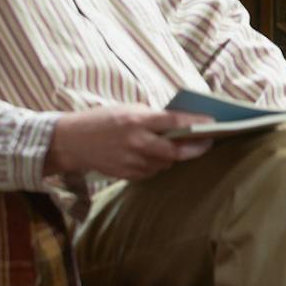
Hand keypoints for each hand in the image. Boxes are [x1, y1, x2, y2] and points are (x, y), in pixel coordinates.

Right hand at [45, 105, 210, 180]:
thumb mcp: (129, 110)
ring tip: (181, 148)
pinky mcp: (126, 174)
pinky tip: (155, 156)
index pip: (175, 122)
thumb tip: (181, 124)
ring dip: (174, 156)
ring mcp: (131, 161)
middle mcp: (137, 142)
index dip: (197, 123)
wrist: (71, 141)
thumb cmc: (103, 120)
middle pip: (177, 150)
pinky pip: (151, 172)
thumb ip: (153, 118)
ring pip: (166, 163)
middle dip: (195, 148)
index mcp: (138, 120)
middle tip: (206, 143)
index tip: (213, 123)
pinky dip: (157, 164)